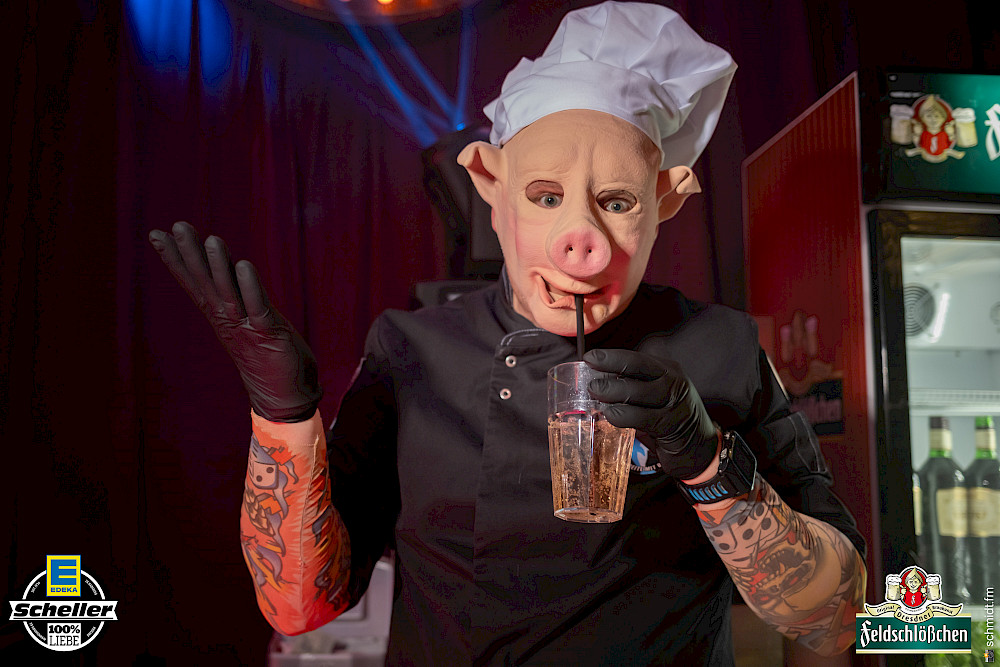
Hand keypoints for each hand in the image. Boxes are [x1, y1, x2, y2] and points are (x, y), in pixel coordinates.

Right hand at [148, 221, 321, 421]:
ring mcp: (245, 326)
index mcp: (220, 314)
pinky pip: (256, 306)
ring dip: (218, 265)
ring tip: (210, 238)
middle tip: (177, 226)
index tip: (157, 234)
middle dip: (190, 253)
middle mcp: (227, 318)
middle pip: (204, 281)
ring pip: (227, 291)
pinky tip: (244, 265)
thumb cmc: (267, 355)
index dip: (176, 258)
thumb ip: (238, 296)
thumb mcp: (248, 320)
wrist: (283, 395)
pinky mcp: (267, 333)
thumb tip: (231, 267)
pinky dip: (250, 286)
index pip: (194, 282)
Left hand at [584, 348, 717, 479]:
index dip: (612, 357)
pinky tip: (610, 415)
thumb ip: (633, 386)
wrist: (700, 448)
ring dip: (614, 392)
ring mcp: (674, 402)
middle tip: (591, 381)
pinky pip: (643, 417)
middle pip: (638, 368)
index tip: (590, 357)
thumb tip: (597, 381)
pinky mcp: (671, 425)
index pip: (637, 358)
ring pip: (640, 391)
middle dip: (610, 369)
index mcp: (668, 369)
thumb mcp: (656, 396)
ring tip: (596, 395)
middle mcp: (674, 381)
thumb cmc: (670, 419)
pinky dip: (624, 415)